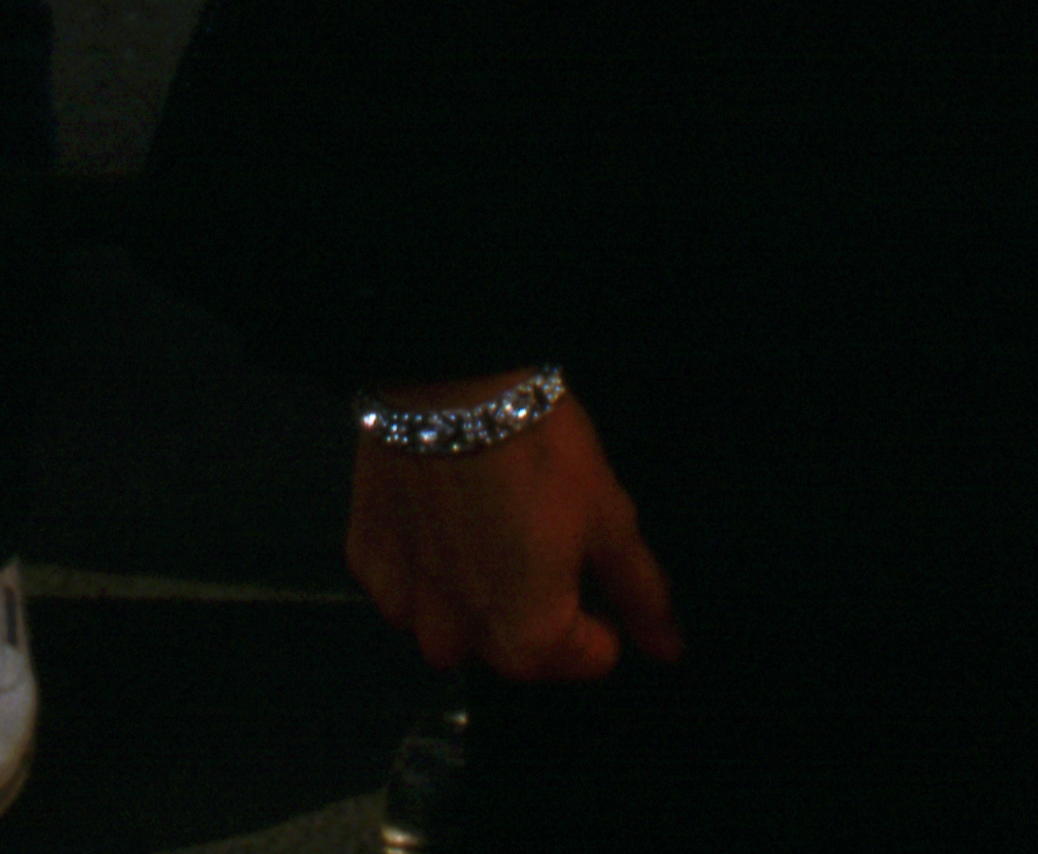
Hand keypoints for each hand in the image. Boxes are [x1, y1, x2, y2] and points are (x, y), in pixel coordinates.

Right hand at [346, 389, 681, 681]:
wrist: (449, 382)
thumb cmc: (534, 447)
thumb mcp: (607, 516)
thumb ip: (640, 592)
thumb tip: (668, 647)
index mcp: (528, 642)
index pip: (588, 656)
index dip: (602, 609)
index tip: (589, 554)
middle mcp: (460, 642)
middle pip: (519, 646)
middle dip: (537, 601)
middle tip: (541, 526)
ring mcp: (406, 608)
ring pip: (455, 621)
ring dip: (474, 589)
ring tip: (489, 515)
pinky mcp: (368, 565)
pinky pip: (405, 585)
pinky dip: (424, 561)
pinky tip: (443, 509)